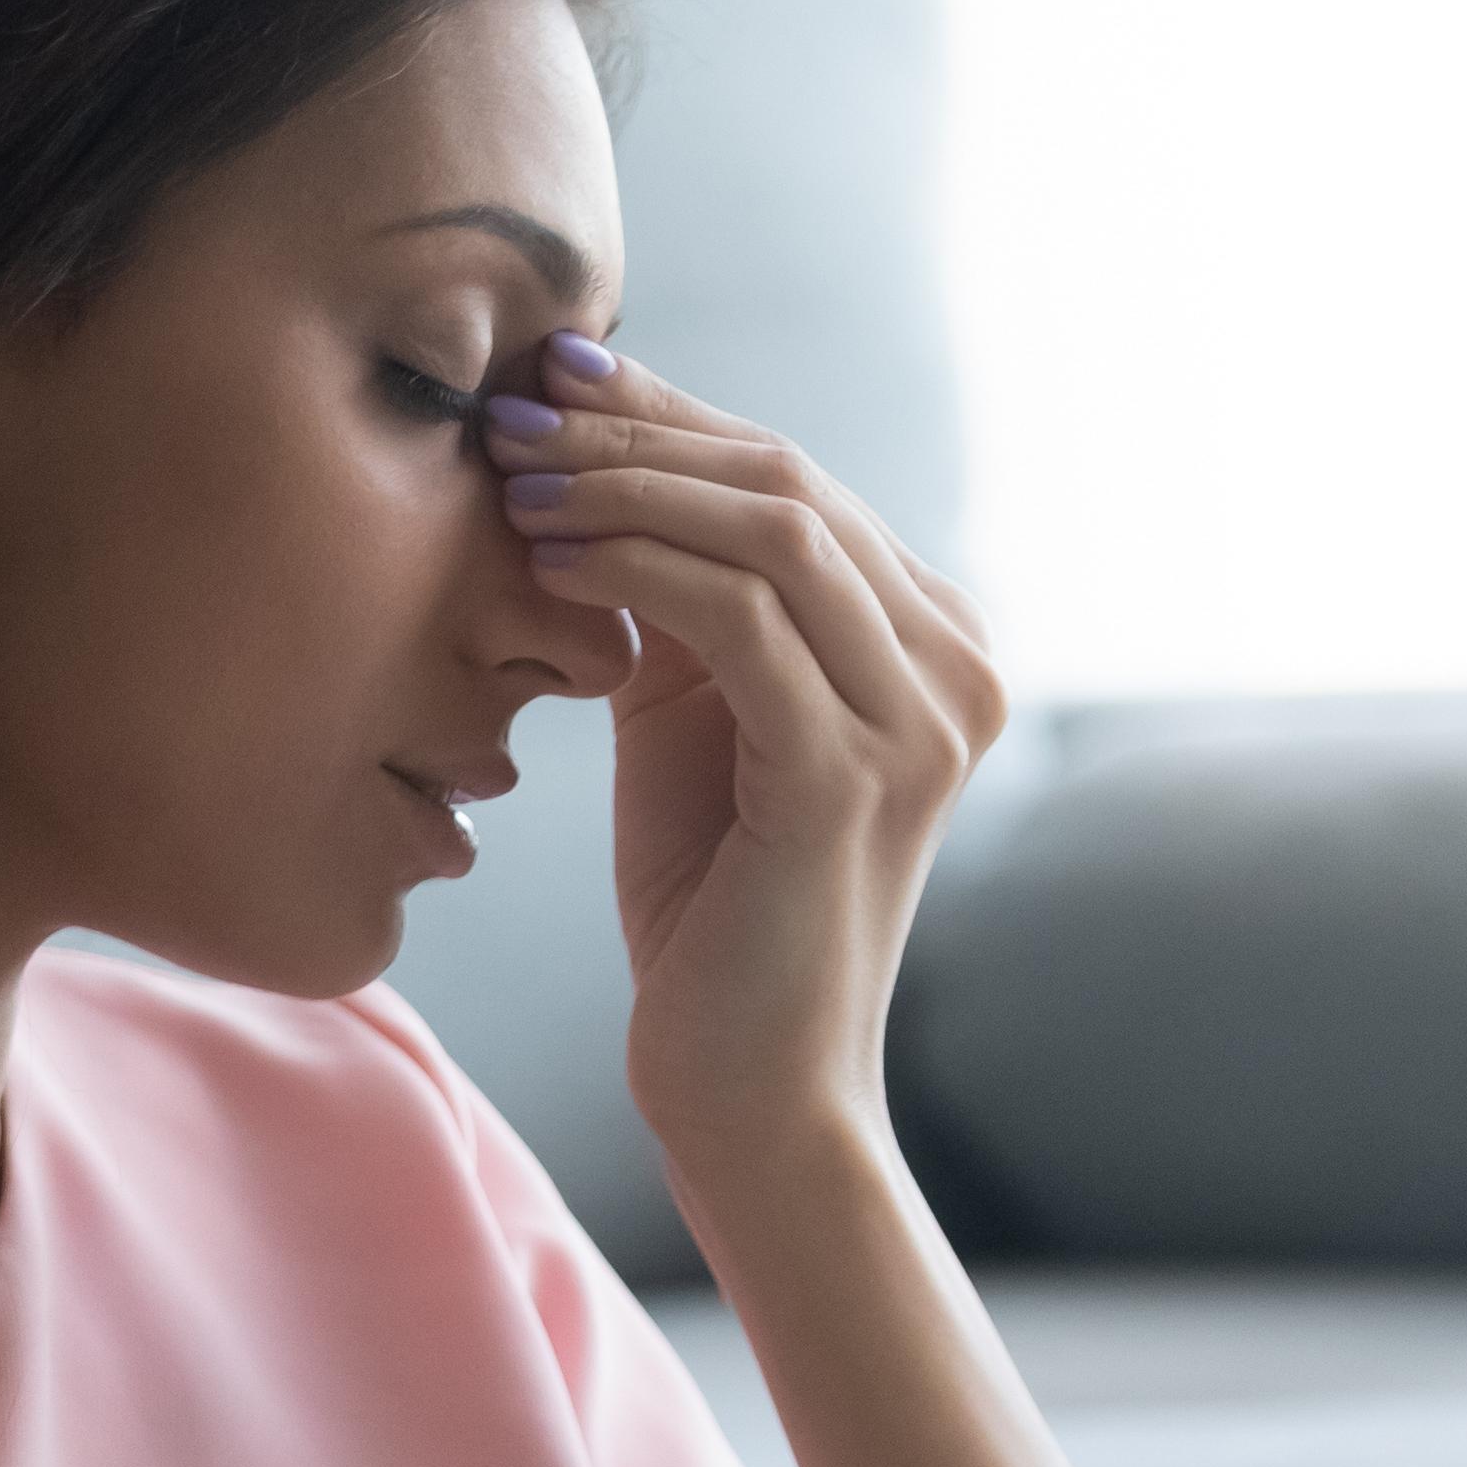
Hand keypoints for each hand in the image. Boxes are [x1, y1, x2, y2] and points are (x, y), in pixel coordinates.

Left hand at [488, 333, 1009, 1193]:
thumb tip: (601, 456)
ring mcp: (918, 721)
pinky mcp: (851, 776)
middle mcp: (954, 667)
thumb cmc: (714, 907)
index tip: (551, 378)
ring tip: (515, 486)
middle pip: (787, 480)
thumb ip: (684, 597)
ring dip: (627, 489)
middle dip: (638, 432)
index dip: (669, 411)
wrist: (750, 1088)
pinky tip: (550, 564)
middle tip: (512, 415)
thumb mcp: (695, 717)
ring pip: (773, 529)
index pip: (796, 477)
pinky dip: (635, 569)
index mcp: (933, 641)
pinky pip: (739, 619)